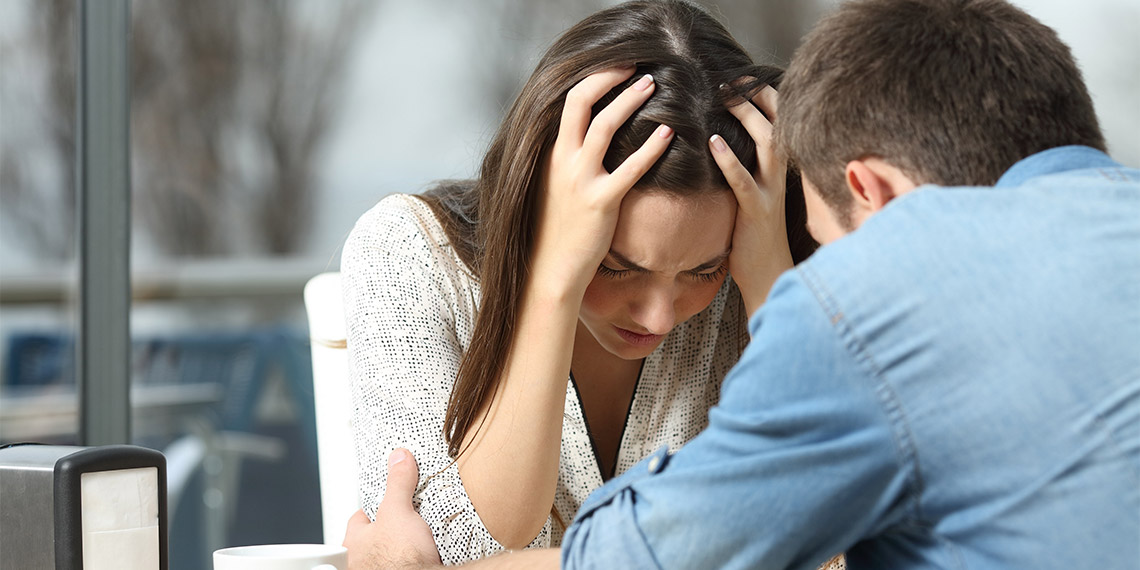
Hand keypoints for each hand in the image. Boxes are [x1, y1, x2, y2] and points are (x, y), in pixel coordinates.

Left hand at [343, 449, 441, 569]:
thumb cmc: (397, 560)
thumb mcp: (399, 511)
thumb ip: (397, 484)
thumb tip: (399, 459)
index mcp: (353, 543)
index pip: (359, 518)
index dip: (376, 506)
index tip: (389, 498)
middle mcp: (361, 561)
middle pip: (376, 535)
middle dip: (391, 527)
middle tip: (408, 518)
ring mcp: (380, 569)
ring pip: (391, 550)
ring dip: (403, 544)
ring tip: (421, 535)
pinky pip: (408, 561)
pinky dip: (416, 557)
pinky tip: (428, 552)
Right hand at [531, 67, 674, 296]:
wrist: (551, 267)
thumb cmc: (557, 227)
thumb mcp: (554, 185)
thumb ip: (567, 158)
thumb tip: (587, 137)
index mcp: (552, 153)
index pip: (569, 101)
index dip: (595, 78)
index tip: (618, 67)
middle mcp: (562, 160)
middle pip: (582, 101)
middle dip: (610, 77)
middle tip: (636, 65)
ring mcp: (580, 180)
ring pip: (604, 126)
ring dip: (630, 101)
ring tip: (652, 85)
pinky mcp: (601, 202)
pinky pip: (629, 169)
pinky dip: (650, 148)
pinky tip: (668, 135)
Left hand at [709, 85, 793, 316]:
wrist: (771, 278)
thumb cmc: (755, 239)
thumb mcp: (754, 198)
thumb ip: (746, 171)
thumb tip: (722, 145)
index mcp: (780, 171)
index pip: (780, 124)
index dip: (765, 99)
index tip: (744, 78)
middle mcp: (781, 177)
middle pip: (777, 125)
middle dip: (757, 98)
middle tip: (733, 78)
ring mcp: (771, 193)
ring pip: (767, 145)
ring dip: (747, 118)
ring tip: (726, 97)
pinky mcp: (757, 212)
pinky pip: (744, 181)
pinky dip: (729, 160)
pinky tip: (712, 142)